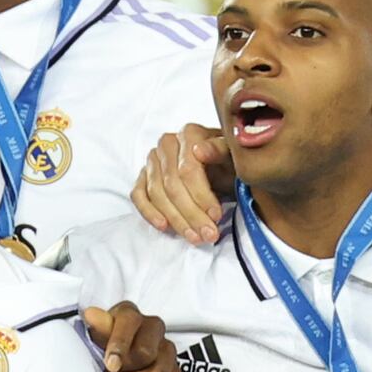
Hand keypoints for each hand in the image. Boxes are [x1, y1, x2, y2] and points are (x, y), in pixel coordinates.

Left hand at [88, 300, 180, 371]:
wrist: (114, 365)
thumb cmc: (102, 348)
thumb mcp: (95, 337)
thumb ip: (97, 329)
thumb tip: (92, 314)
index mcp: (130, 315)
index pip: (130, 324)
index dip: (119, 345)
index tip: (111, 365)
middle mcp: (154, 328)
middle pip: (145, 354)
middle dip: (123, 371)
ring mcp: (168, 352)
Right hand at [129, 120, 232, 245]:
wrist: (220, 164)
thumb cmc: (228, 160)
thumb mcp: (233, 155)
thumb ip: (219, 149)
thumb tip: (199, 150)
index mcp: (189, 134)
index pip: (188, 170)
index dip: (201, 196)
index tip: (216, 216)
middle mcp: (167, 144)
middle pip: (172, 185)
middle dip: (191, 214)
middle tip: (208, 235)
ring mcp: (152, 160)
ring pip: (156, 194)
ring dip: (175, 219)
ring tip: (194, 237)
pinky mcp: (143, 175)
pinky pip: (138, 196)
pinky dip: (149, 212)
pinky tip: (164, 226)